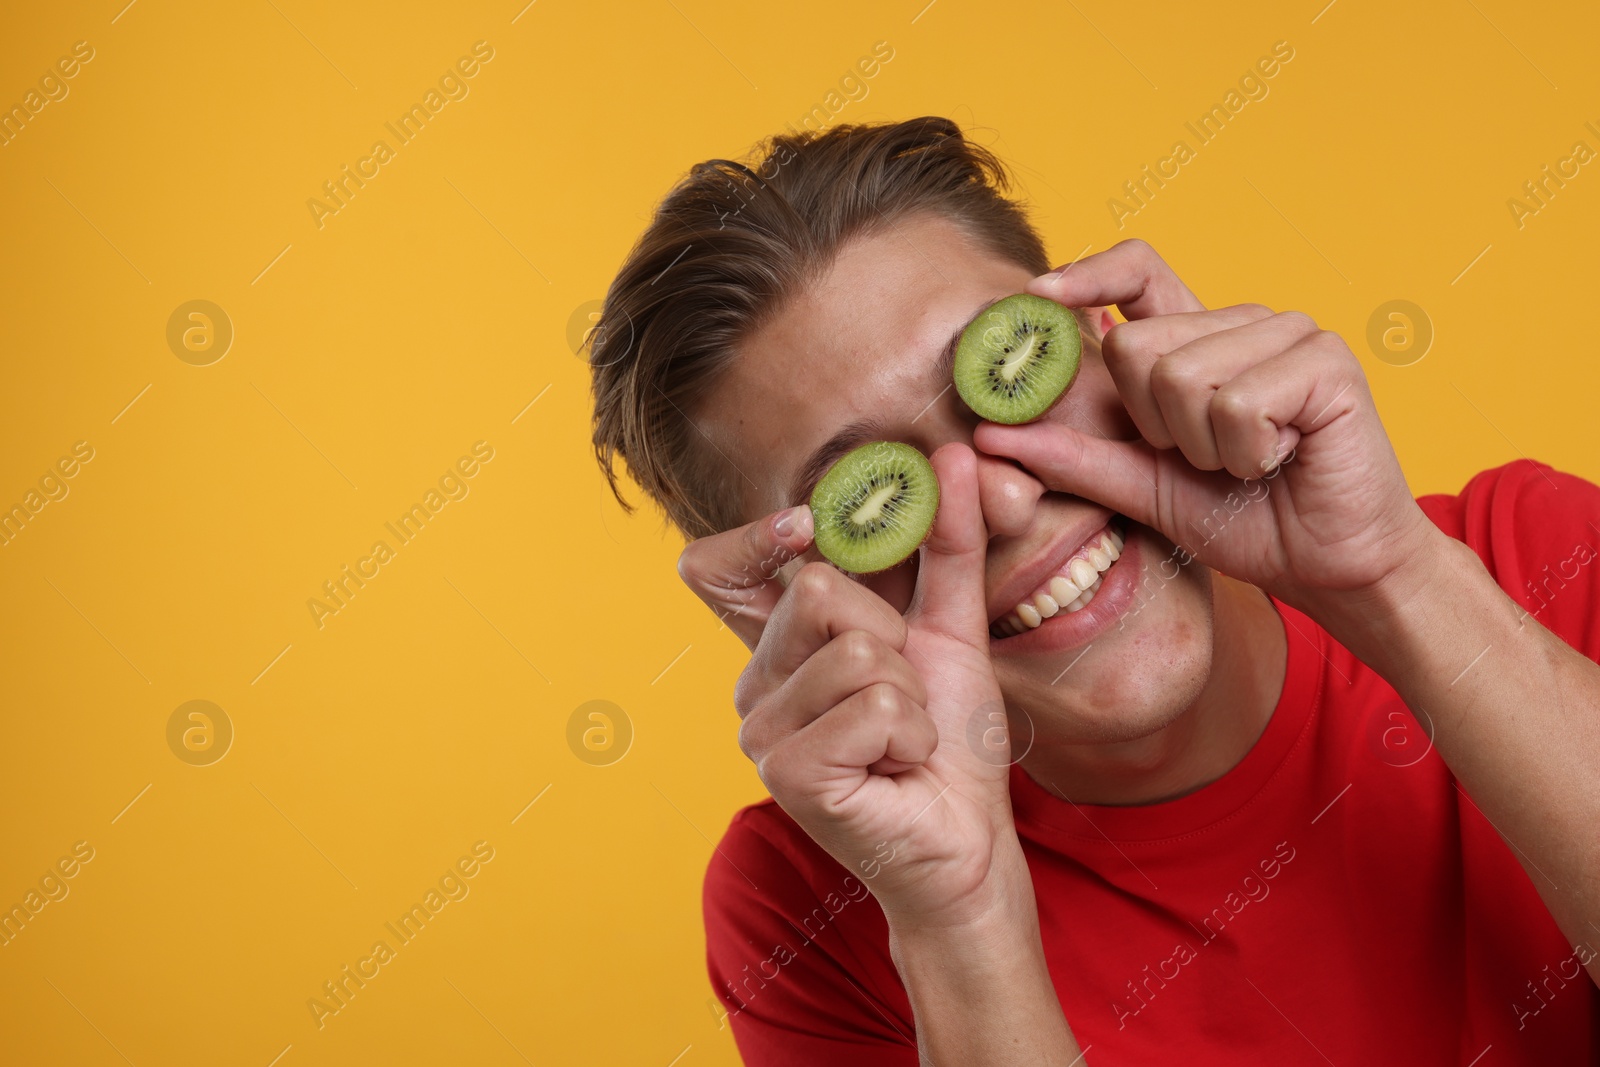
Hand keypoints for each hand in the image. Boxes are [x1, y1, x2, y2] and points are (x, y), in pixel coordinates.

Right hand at [680, 444, 1026, 927]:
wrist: (967, 840)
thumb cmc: (947, 743)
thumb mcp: (951, 627)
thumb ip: (949, 543)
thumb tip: (955, 455)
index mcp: (777, 648)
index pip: (713, 568)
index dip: (754, 536)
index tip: (810, 525)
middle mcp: (754, 685)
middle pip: (819, 590)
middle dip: (894, 639)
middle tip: (903, 696)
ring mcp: (762, 732)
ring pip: (857, 651)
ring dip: (912, 697)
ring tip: (903, 739)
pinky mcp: (789, 773)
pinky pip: (874, 705)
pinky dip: (912, 735)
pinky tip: (897, 768)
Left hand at [975, 239, 1441, 614]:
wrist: (1328, 567)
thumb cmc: (1246, 522)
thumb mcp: (1141, 489)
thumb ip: (1074, 457)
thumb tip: (988, 433)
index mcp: (1198, 340)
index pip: (1136, 269)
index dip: (1086, 273)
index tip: (1039, 296)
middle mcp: (1243, 322)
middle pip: (1138, 345)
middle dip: (1155, 424)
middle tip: (1205, 458)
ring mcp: (1289, 333)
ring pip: (1183, 376)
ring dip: (1205, 446)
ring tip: (1247, 462)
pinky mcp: (1326, 361)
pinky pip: (1237, 401)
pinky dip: (1247, 450)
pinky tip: (1281, 459)